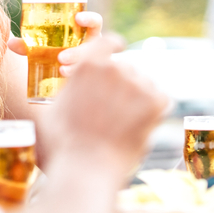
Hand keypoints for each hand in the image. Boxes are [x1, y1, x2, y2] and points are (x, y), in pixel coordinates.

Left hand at [6, 11, 103, 77]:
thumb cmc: (57, 57)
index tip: (77, 19)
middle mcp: (95, 49)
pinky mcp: (93, 80)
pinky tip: (69, 86)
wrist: (66, 82)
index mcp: (86, 35)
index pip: (95, 23)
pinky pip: (93, 82)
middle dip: (78, 52)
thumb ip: (30, 45)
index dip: (89, 18)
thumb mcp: (45, 49)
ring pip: (95, 65)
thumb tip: (9, 43)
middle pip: (95, 47)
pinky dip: (81, 84)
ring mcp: (97, 65)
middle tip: (60, 58)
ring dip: (78, 67)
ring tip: (62, 71)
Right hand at [37, 34, 168, 178]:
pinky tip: (141, 126)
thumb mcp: (52, 109)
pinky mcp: (157, 102)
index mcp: (90, 64)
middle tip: (113, 108)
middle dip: (121, 84)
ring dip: (138, 97)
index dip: (111, 50)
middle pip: (126, 67)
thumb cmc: (64, 145)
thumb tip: (63, 81)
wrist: (87, 170)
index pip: (109, 42)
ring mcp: (138, 84)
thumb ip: (63, 89)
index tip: (113, 59)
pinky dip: (154, 110)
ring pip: (144, 83)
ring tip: (125, 123)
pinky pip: (161, 98)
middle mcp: (116, 68)